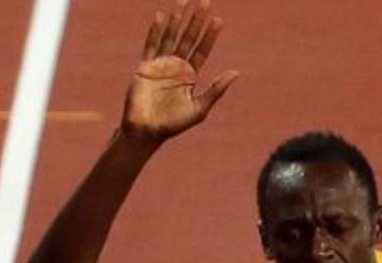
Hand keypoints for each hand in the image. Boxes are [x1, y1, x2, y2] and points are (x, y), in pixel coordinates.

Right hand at [121, 0, 239, 142]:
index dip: (210, 35)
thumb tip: (237, 72)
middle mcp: (176, 67)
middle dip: (196, 20)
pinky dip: (156, 31)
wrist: (147, 131)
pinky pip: (152, 45)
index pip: (202, 50)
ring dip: (177, 20)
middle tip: (205, 1)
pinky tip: (161, 16)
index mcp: (190, 76)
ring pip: (171, 37)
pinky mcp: (145, 67)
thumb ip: (216, 90)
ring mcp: (161, 65)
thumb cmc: (173, 124)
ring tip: (184, 1)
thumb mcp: (199, 108)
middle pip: (188, 38)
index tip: (218, 20)